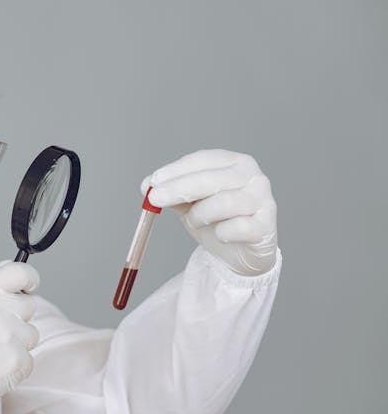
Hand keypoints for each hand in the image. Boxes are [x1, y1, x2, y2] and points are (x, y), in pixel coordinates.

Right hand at [0, 262, 39, 413]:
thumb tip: (5, 271)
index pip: (21, 272)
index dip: (29, 278)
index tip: (27, 285)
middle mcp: (1, 311)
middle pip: (29, 305)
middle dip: (17, 315)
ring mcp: (12, 338)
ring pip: (31, 333)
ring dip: (17, 340)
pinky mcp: (19, 362)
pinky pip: (28, 357)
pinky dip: (15, 363)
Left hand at [140, 149, 277, 275]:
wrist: (240, 253)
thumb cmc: (216, 221)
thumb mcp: (191, 204)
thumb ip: (172, 194)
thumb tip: (146, 186)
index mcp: (234, 163)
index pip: (203, 160)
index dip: (176, 170)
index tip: (152, 181)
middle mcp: (253, 177)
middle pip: (212, 179)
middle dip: (178, 188)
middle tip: (154, 198)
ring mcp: (263, 200)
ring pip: (225, 203)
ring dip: (200, 215)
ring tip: (194, 221)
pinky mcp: (266, 226)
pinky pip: (238, 227)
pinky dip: (222, 232)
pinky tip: (220, 235)